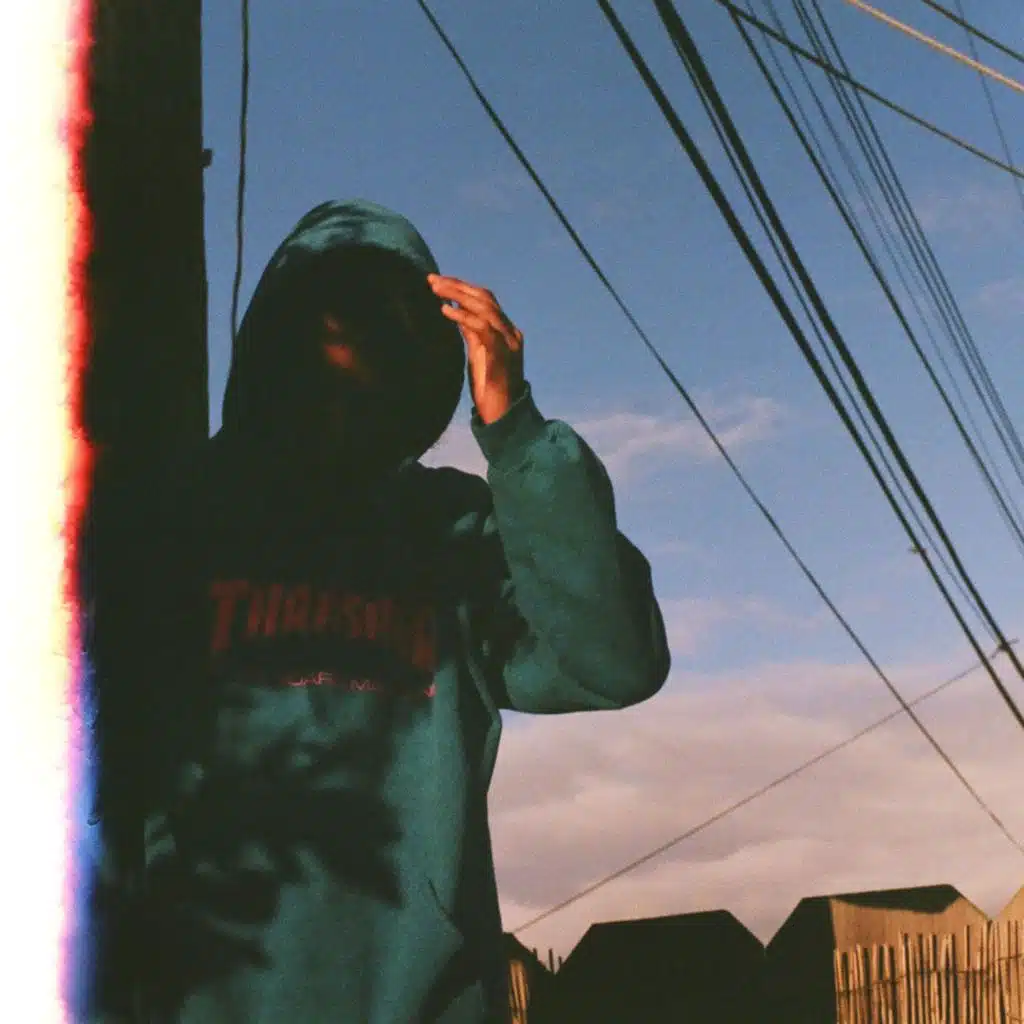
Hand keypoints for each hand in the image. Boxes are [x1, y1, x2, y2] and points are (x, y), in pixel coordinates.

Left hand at [427, 274, 524, 425]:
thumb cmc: (489, 389)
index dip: (462, 287)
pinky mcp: (502, 354)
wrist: (504, 415)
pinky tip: (445, 310)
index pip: (485, 299)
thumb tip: (453, 310)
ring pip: (484, 307)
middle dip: (458, 285)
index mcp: (506, 331)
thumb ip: (470, 333)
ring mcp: (508, 342)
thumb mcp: (478, 354)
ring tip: (435, 289)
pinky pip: (482, 327)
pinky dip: (463, 316)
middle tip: (432, 279)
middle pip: (484, 298)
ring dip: (458, 295)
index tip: (439, 281)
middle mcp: (510, 332)